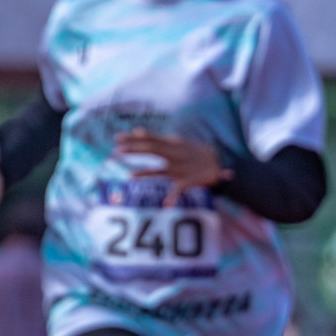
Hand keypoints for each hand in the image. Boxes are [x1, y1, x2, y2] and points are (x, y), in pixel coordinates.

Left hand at [116, 129, 232, 206]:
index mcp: (172, 144)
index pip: (150, 138)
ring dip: (146, 173)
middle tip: (117, 151)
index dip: (134, 138)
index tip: (117, 138)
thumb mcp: (176, 142)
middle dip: (134, 150)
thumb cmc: (192, 153)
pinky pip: (179, 190)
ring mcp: (181, 168)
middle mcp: (175, 155)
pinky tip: (166, 204)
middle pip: (152, 150)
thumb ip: (156, 139)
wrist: (217, 162)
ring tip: (131, 176)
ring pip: (161, 170)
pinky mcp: (189, 181)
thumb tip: (137, 131)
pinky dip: (173, 197)